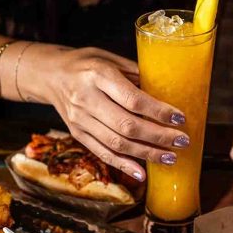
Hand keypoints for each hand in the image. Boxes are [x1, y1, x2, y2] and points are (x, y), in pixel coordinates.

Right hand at [33, 46, 188, 181]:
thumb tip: (170, 92)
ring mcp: (79, 119)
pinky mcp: (76, 134)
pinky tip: (142, 173)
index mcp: (98, 75)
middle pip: (127, 125)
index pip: (133, 99)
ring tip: (171, 158)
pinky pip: (102, 153)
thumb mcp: (112, 59)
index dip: (158, 112)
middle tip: (183, 141)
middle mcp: (86, 99)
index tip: (180, 118)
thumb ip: (138, 75)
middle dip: (159, 137)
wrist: (49, 74)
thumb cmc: (88, 63)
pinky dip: (123, 165)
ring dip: (147, 153)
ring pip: (116, 143)